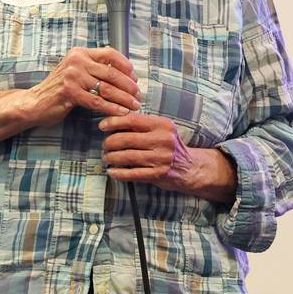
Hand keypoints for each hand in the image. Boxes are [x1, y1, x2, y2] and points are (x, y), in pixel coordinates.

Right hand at [27, 47, 140, 126]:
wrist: (35, 102)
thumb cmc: (59, 89)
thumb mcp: (76, 71)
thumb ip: (94, 68)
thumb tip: (124, 74)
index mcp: (80, 53)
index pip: (110, 53)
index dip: (126, 66)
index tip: (135, 78)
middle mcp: (76, 61)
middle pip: (111, 73)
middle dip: (129, 86)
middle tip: (139, 96)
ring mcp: (72, 76)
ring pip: (107, 88)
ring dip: (124, 99)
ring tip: (134, 105)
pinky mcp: (69, 92)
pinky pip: (97, 101)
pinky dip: (112, 108)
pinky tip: (121, 113)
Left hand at [100, 113, 237, 203]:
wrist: (190, 167)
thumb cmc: (170, 146)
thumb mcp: (161, 130)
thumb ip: (142, 125)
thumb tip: (113, 122)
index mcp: (162, 125)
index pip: (132, 120)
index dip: (114, 122)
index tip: (102, 126)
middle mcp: (163, 140)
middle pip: (126, 139)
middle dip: (109, 143)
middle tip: (104, 145)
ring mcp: (161, 158)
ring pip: (126, 156)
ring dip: (111, 157)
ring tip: (106, 157)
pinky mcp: (158, 174)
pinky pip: (132, 173)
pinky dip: (118, 173)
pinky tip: (111, 171)